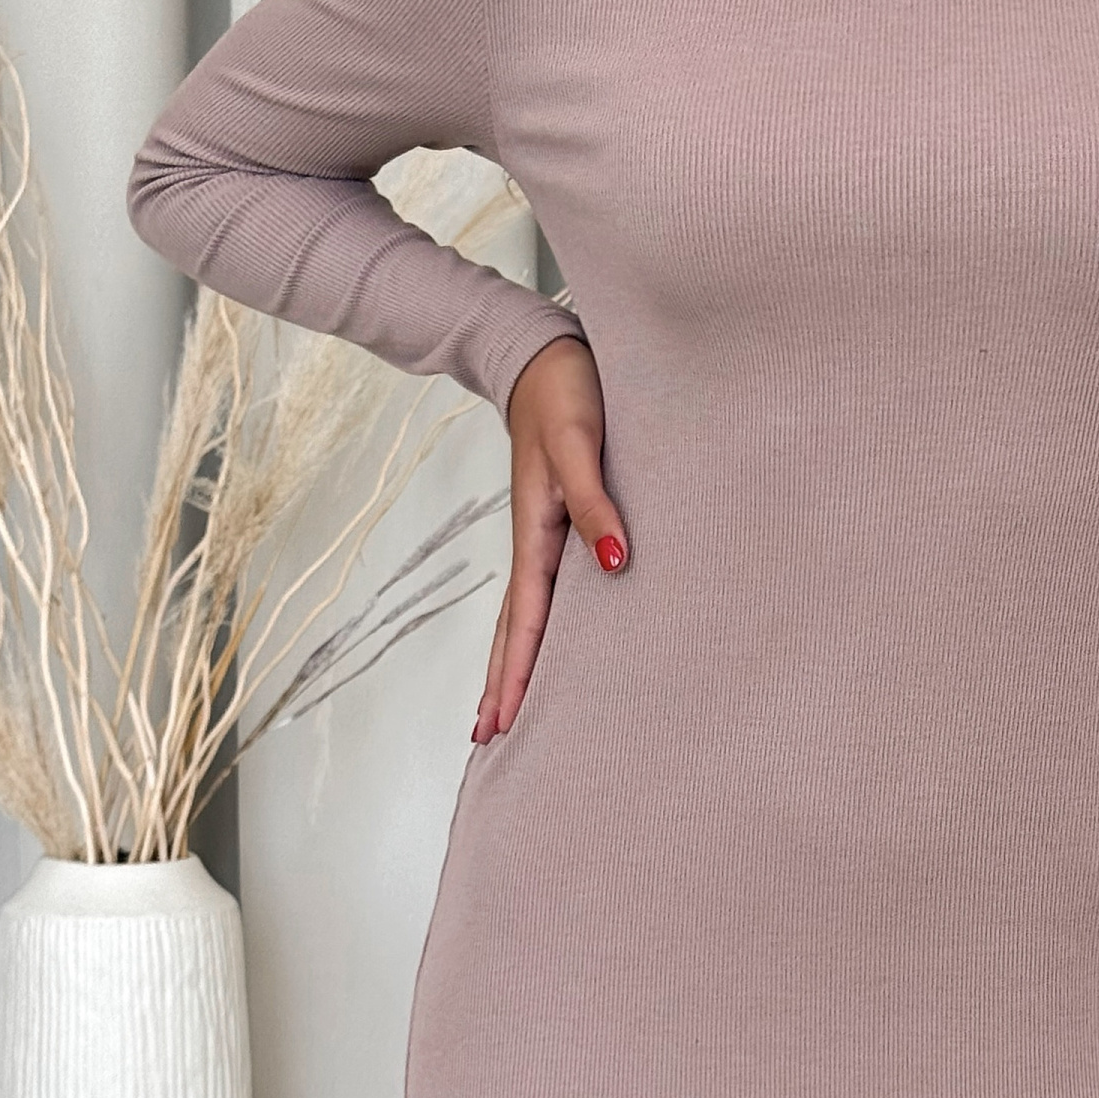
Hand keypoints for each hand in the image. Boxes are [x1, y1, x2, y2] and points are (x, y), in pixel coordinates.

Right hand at [474, 335, 628, 741]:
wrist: (547, 355)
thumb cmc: (568, 394)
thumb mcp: (582, 445)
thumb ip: (597, 502)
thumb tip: (612, 563)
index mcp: (537, 534)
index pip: (526, 622)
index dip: (517, 674)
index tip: (502, 724)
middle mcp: (535, 545)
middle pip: (512, 631)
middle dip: (501, 686)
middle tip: (486, 742)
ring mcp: (542, 539)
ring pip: (521, 617)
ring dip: (510, 665)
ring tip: (499, 712)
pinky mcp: (555, 526)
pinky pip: (541, 596)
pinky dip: (532, 631)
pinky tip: (537, 648)